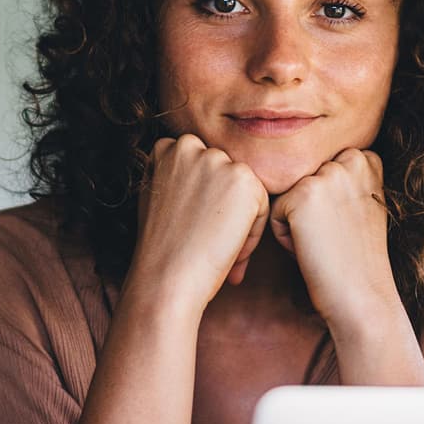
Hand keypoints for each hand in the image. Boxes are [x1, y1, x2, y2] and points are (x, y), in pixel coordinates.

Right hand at [131, 135, 268, 311]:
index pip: (203, 168)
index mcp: (167, 148)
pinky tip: (229, 248)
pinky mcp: (243, 178)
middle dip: (223, 208)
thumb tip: (210, 181)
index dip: (202, 202)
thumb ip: (180, 178)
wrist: (166, 278)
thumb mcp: (161, 200)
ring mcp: (217, 159)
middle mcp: (190, 145)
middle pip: (225, 176)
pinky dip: (252, 232)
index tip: (192, 227)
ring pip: (245, 190)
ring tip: (218, 247)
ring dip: (239, 219)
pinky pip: (262, 204)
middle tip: (207, 241)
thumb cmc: (163, 250)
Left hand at [269, 148, 400, 329]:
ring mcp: (327, 175)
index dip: (328, 203)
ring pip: (287, 196)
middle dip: (310, 210)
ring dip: (297, 222)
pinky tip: (311, 250)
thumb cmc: (358, 260)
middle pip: (303, 181)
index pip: (322, 170)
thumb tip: (307, 172)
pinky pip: (274, 213)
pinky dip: (285, 238)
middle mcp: (351, 159)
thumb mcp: (364, 206)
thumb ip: (345, 179)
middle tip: (335, 238)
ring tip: (324, 243)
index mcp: (368, 159)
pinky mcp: (302, 195)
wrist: (363, 296)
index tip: (348, 227)